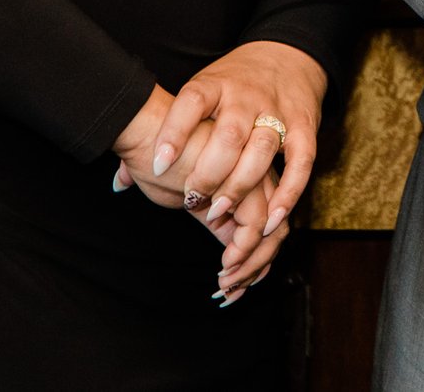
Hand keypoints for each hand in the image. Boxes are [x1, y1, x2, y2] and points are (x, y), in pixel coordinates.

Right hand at [111, 110, 286, 304]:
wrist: (146, 131)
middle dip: (257, 267)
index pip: (269, 225)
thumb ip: (212, 215)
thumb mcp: (191, 195)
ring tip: (225, 282)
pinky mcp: (241, 181)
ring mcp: (254, 177)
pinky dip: (243, 252)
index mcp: (250, 178)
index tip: (234, 285)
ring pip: (271, 232)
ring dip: (250, 264)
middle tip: (230, 291)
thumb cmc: (162, 160)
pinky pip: (254, 226)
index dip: (256, 259)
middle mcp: (258, 177)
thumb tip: (229, 246)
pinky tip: (224, 264)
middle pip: (277, 230)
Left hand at [152, 41, 329, 237]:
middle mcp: (247, 96)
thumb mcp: (196, 95)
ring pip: (263, 148)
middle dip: (209, 172)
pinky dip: (288, 193)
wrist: (286, 56)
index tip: (157, 163)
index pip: (192, 102)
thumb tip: (120, 182)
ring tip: (218, 212)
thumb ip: (160, 139)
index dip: (174, 131)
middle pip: (230, 133)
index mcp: (215, 84)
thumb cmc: (230, 87)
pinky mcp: (304, 127)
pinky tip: (271, 220)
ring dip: (241, 185)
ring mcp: (278, 111)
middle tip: (190, 199)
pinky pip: (301, 162)